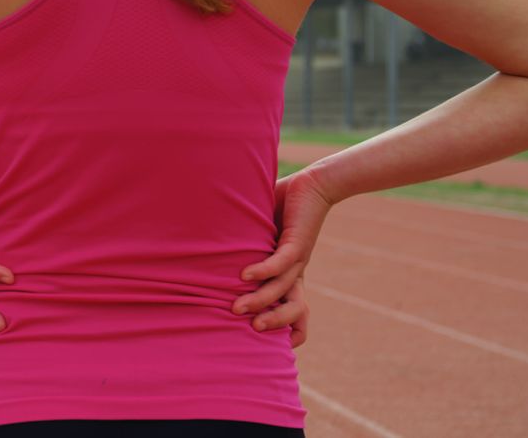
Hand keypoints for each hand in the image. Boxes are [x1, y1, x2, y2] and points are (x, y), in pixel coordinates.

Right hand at [232, 168, 333, 340]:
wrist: (315, 186)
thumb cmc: (286, 208)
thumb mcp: (263, 234)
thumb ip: (245, 245)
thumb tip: (213, 251)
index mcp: (290, 272)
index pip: (296, 308)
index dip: (291, 328)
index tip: (274, 341)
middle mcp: (296, 269)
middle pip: (293, 306)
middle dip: (272, 320)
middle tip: (249, 329)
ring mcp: (298, 257)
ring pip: (281, 288)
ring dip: (260, 300)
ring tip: (237, 309)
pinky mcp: (297, 241)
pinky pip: (280, 261)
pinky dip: (262, 270)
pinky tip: (244, 275)